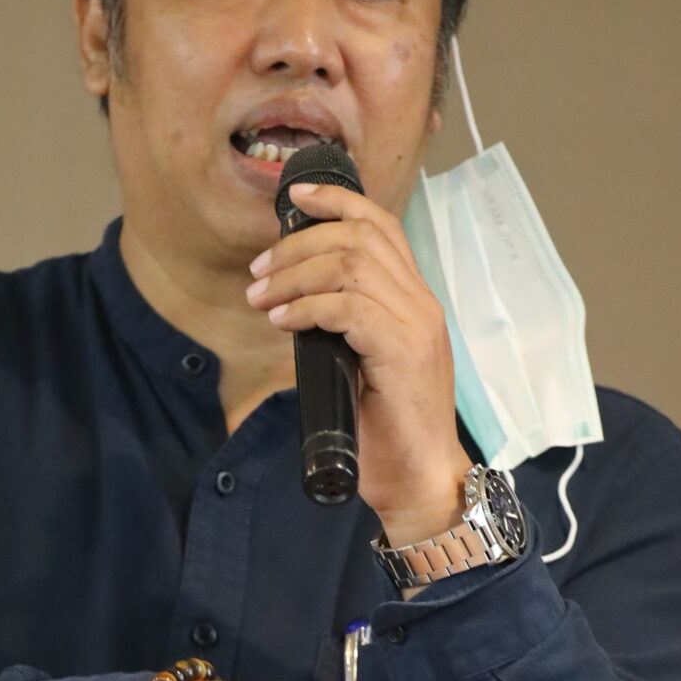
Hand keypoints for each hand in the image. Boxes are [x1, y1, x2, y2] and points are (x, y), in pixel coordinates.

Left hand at [244, 182, 469, 546]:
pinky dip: (307, 307)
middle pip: (359, 238)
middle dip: (299, 244)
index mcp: (416, 302)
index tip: (297, 199)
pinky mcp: (402, 353)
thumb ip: (345, 328)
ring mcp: (416, 327)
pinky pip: (347, 308)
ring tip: (261, 298)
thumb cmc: (389, 432)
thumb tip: (295, 302)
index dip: (338, 202)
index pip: (383, 227)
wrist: (419, 481)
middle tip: (259, 270)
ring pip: (350, 267)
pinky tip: (283, 322)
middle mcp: (422, 305)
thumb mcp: (365, 365)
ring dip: (294, 275)